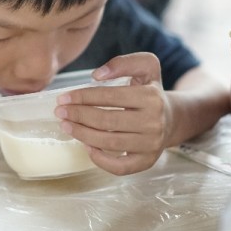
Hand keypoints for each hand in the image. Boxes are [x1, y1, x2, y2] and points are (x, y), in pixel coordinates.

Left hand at [54, 53, 171, 175]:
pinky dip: (100, 159)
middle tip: (60, 112)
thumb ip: (123, 63)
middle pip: (107, 120)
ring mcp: (151, 144)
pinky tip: (86, 146)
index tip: (64, 97)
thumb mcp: (146, 67)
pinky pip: (120, 166)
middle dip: (78, 115)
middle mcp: (153, 122)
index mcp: (151, 96)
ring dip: (83, 134)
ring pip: (110, 142)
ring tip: (67, 126)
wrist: (171, 118)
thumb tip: (97, 75)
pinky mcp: (147, 161)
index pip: (110, 96)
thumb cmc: (150, 91)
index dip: (83, 97)